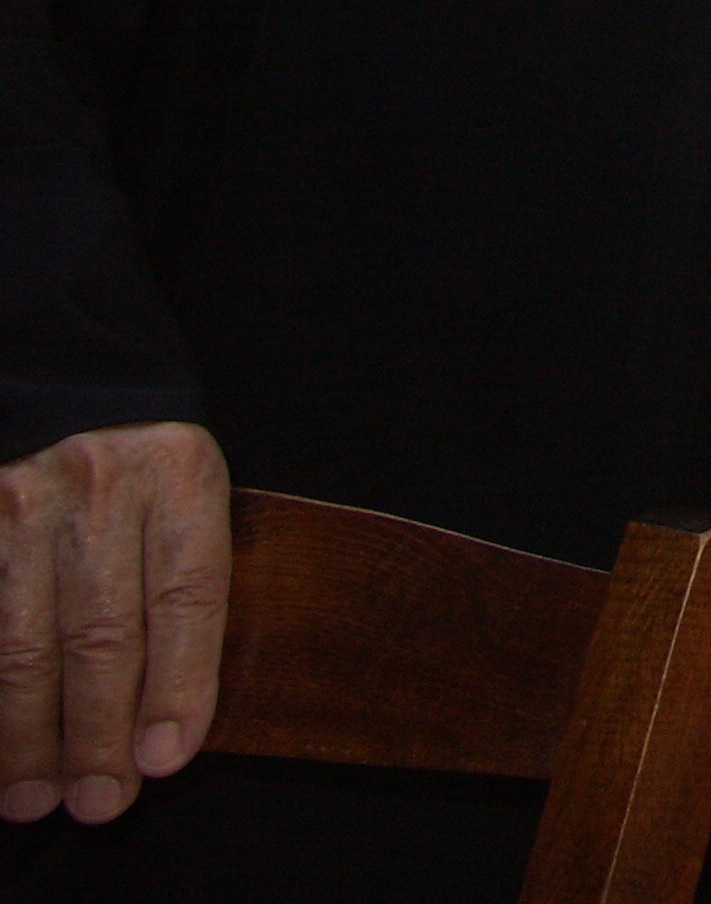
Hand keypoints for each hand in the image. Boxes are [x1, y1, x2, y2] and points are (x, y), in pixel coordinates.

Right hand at [0, 421, 230, 825]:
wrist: (74, 409)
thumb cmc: (145, 491)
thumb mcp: (191, 511)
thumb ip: (187, 593)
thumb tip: (171, 732)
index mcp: (180, 473)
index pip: (186, 594)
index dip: (178, 686)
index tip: (164, 761)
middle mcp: (99, 481)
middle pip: (100, 632)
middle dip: (97, 733)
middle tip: (100, 804)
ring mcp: (18, 499)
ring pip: (22, 644)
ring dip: (27, 736)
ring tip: (36, 798)